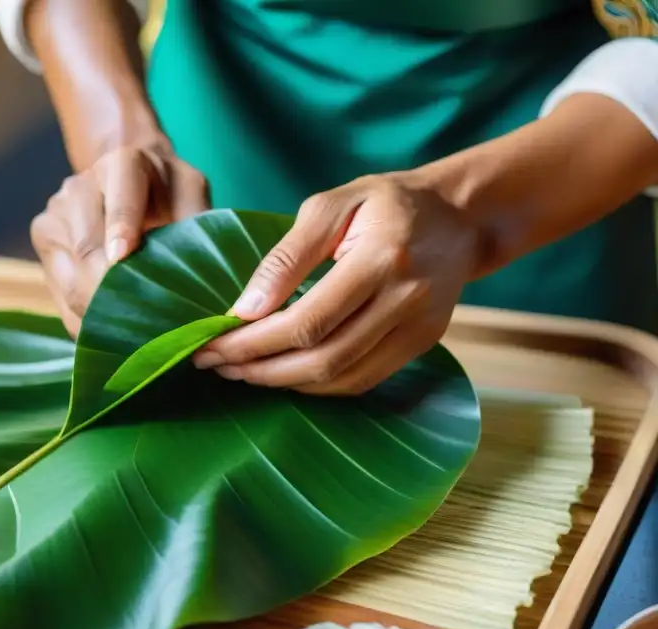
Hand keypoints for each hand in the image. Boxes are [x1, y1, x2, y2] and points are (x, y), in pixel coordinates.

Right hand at [31, 140, 209, 335]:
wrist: (128, 180)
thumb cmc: (167, 193)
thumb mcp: (191, 194)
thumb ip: (196, 223)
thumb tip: (204, 278)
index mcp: (123, 165)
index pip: (121, 196)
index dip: (121, 227)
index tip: (123, 258)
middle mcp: (79, 188)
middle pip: (88, 250)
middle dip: (114, 294)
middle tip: (150, 330)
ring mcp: (55, 217)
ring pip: (71, 282)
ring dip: (101, 317)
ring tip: (134, 342)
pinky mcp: (45, 245)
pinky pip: (60, 298)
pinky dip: (87, 323)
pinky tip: (112, 338)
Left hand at [193, 174, 483, 394]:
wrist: (458, 217)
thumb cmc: (385, 204)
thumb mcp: (331, 206)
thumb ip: (286, 257)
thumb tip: (244, 309)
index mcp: (382, 257)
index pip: (308, 320)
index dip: (253, 342)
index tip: (210, 345)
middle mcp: (406, 299)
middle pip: (323, 358)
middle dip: (260, 369)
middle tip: (215, 364)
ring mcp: (420, 328)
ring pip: (342, 378)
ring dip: (284, 383)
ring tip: (241, 371)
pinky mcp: (423, 345)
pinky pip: (363, 380)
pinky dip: (318, 385)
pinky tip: (284, 373)